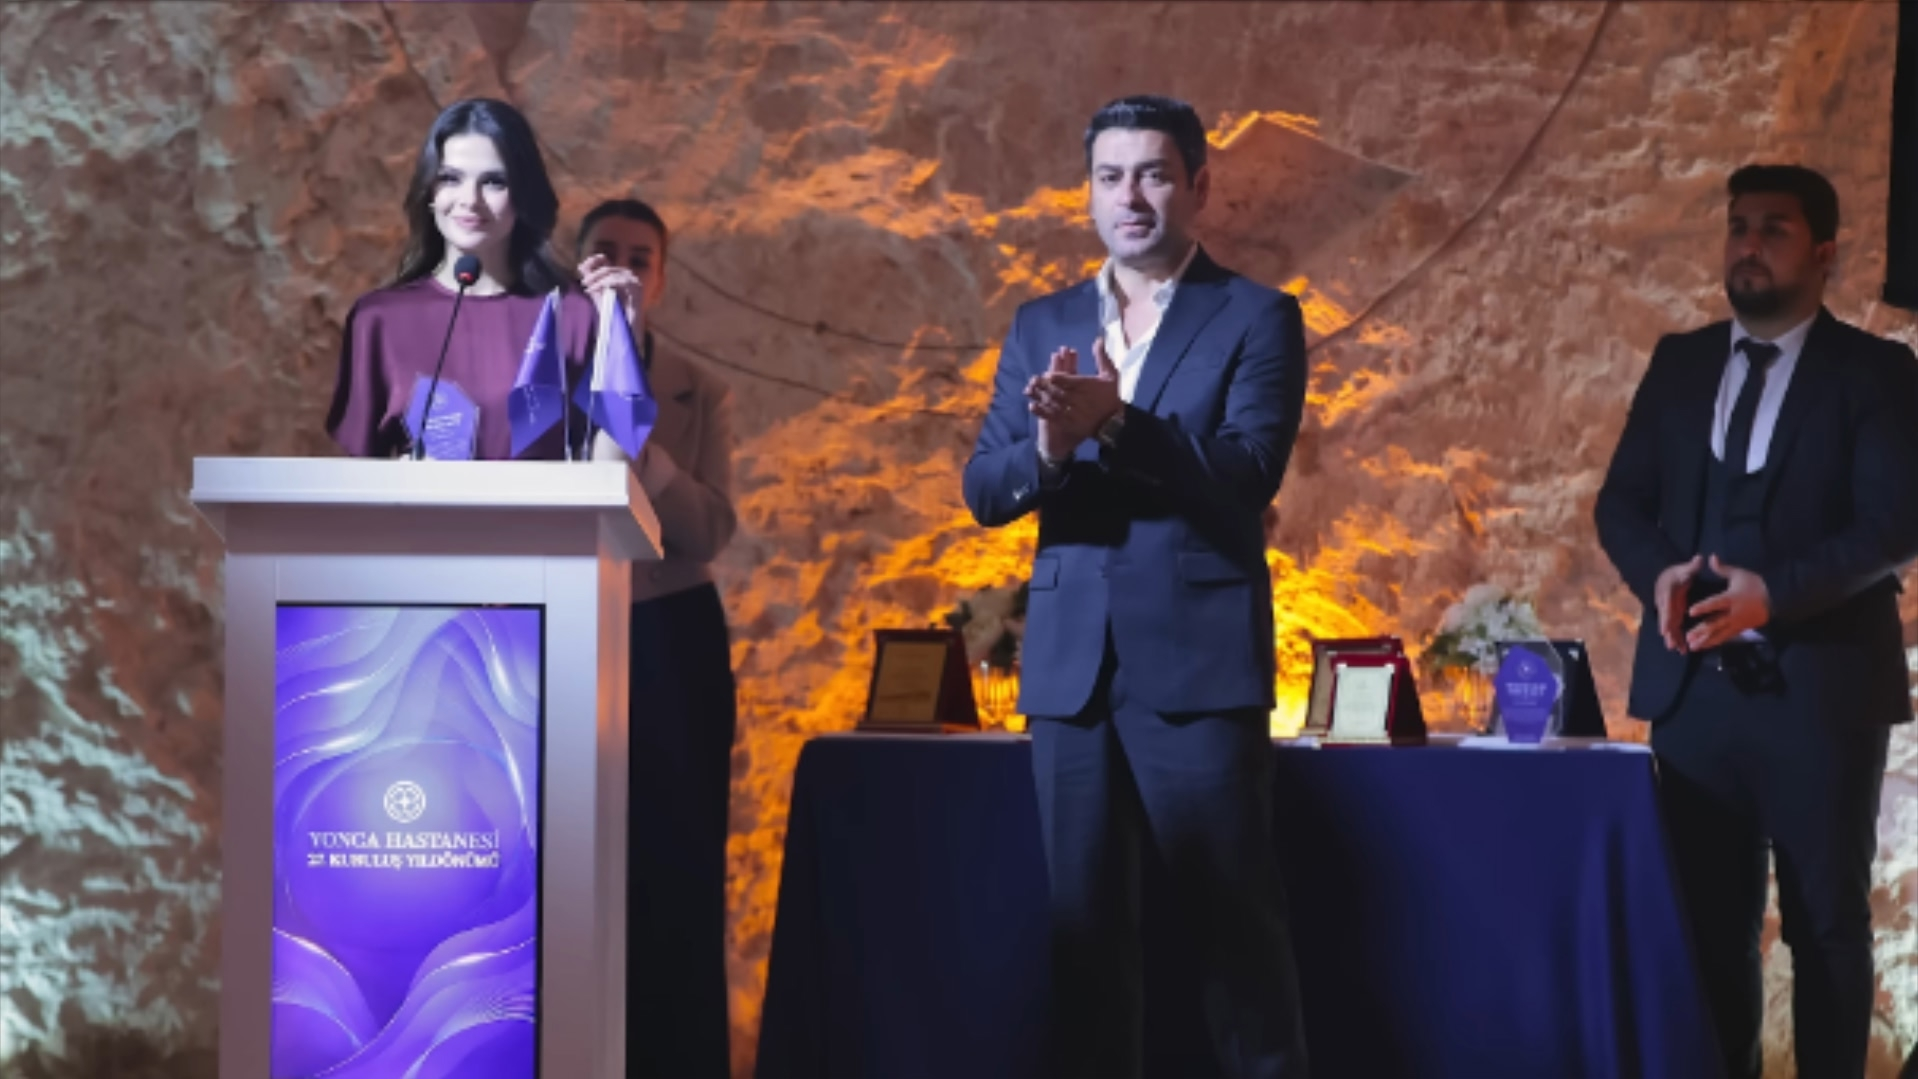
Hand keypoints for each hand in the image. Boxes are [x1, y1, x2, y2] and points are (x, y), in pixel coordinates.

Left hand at [577, 253, 643, 330]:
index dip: (594, 261)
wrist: (625, 331)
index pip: (606, 261)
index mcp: (620, 276)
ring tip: (588, 288)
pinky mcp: (636, 289)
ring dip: (598, 279)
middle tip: (583, 283)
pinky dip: (605, 284)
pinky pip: (618, 281)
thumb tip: (580, 266)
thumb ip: (592, 281)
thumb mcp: (598, 295)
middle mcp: (629, 277)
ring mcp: (635, 282)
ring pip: (612, 273)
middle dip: (593, 274)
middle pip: (608, 268)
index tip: (582, 266)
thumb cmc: (613, 315)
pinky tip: (595, 290)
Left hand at [1026, 337, 1122, 451]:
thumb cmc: (1112, 397)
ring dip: (1040, 395)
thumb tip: (1098, 339)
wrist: (1115, 422)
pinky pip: (1052, 416)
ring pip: (1052, 402)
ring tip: (1028, 390)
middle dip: (1044, 385)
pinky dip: (1041, 411)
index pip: (1069, 380)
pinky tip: (1032, 406)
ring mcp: (1072, 412)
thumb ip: (1102, 357)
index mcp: (1086, 386)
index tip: (1048, 374)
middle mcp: (1077, 398)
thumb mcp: (1110, 375)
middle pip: (1058, 390)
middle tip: (1033, 380)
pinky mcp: (1068, 423)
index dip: (1057, 377)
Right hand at [1654, 555, 1702, 651]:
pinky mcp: (1673, 616)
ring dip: (1672, 638)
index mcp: (1667, 592)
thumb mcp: (1684, 569)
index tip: (1665, 628)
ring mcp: (1669, 611)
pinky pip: (1674, 628)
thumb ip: (1691, 566)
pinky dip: (1677, 638)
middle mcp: (1665, 604)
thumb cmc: (1676, 573)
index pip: (1666, 605)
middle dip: (1668, 632)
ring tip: (1676, 649)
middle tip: (1670, 644)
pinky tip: (1682, 649)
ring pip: (1669, 626)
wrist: (1666, 577)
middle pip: (1665, 619)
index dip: (1666, 617)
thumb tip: (1700, 558)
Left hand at [1685, 555, 1770, 651]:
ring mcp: (1737, 623)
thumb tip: (1711, 557)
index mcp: (1732, 598)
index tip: (1691, 611)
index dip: (1704, 607)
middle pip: (1716, 622)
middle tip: (1687, 636)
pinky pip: (1726, 637)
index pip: (1715, 603)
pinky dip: (1714, 642)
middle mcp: (1733, 613)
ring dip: (1705, 640)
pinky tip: (1704, 647)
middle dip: (1701, 630)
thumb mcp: (1740, 574)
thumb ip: (1723, 569)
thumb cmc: (1756, 585)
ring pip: (1720, 633)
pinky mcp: (1740, 629)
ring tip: (1692, 646)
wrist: (1777, 599)